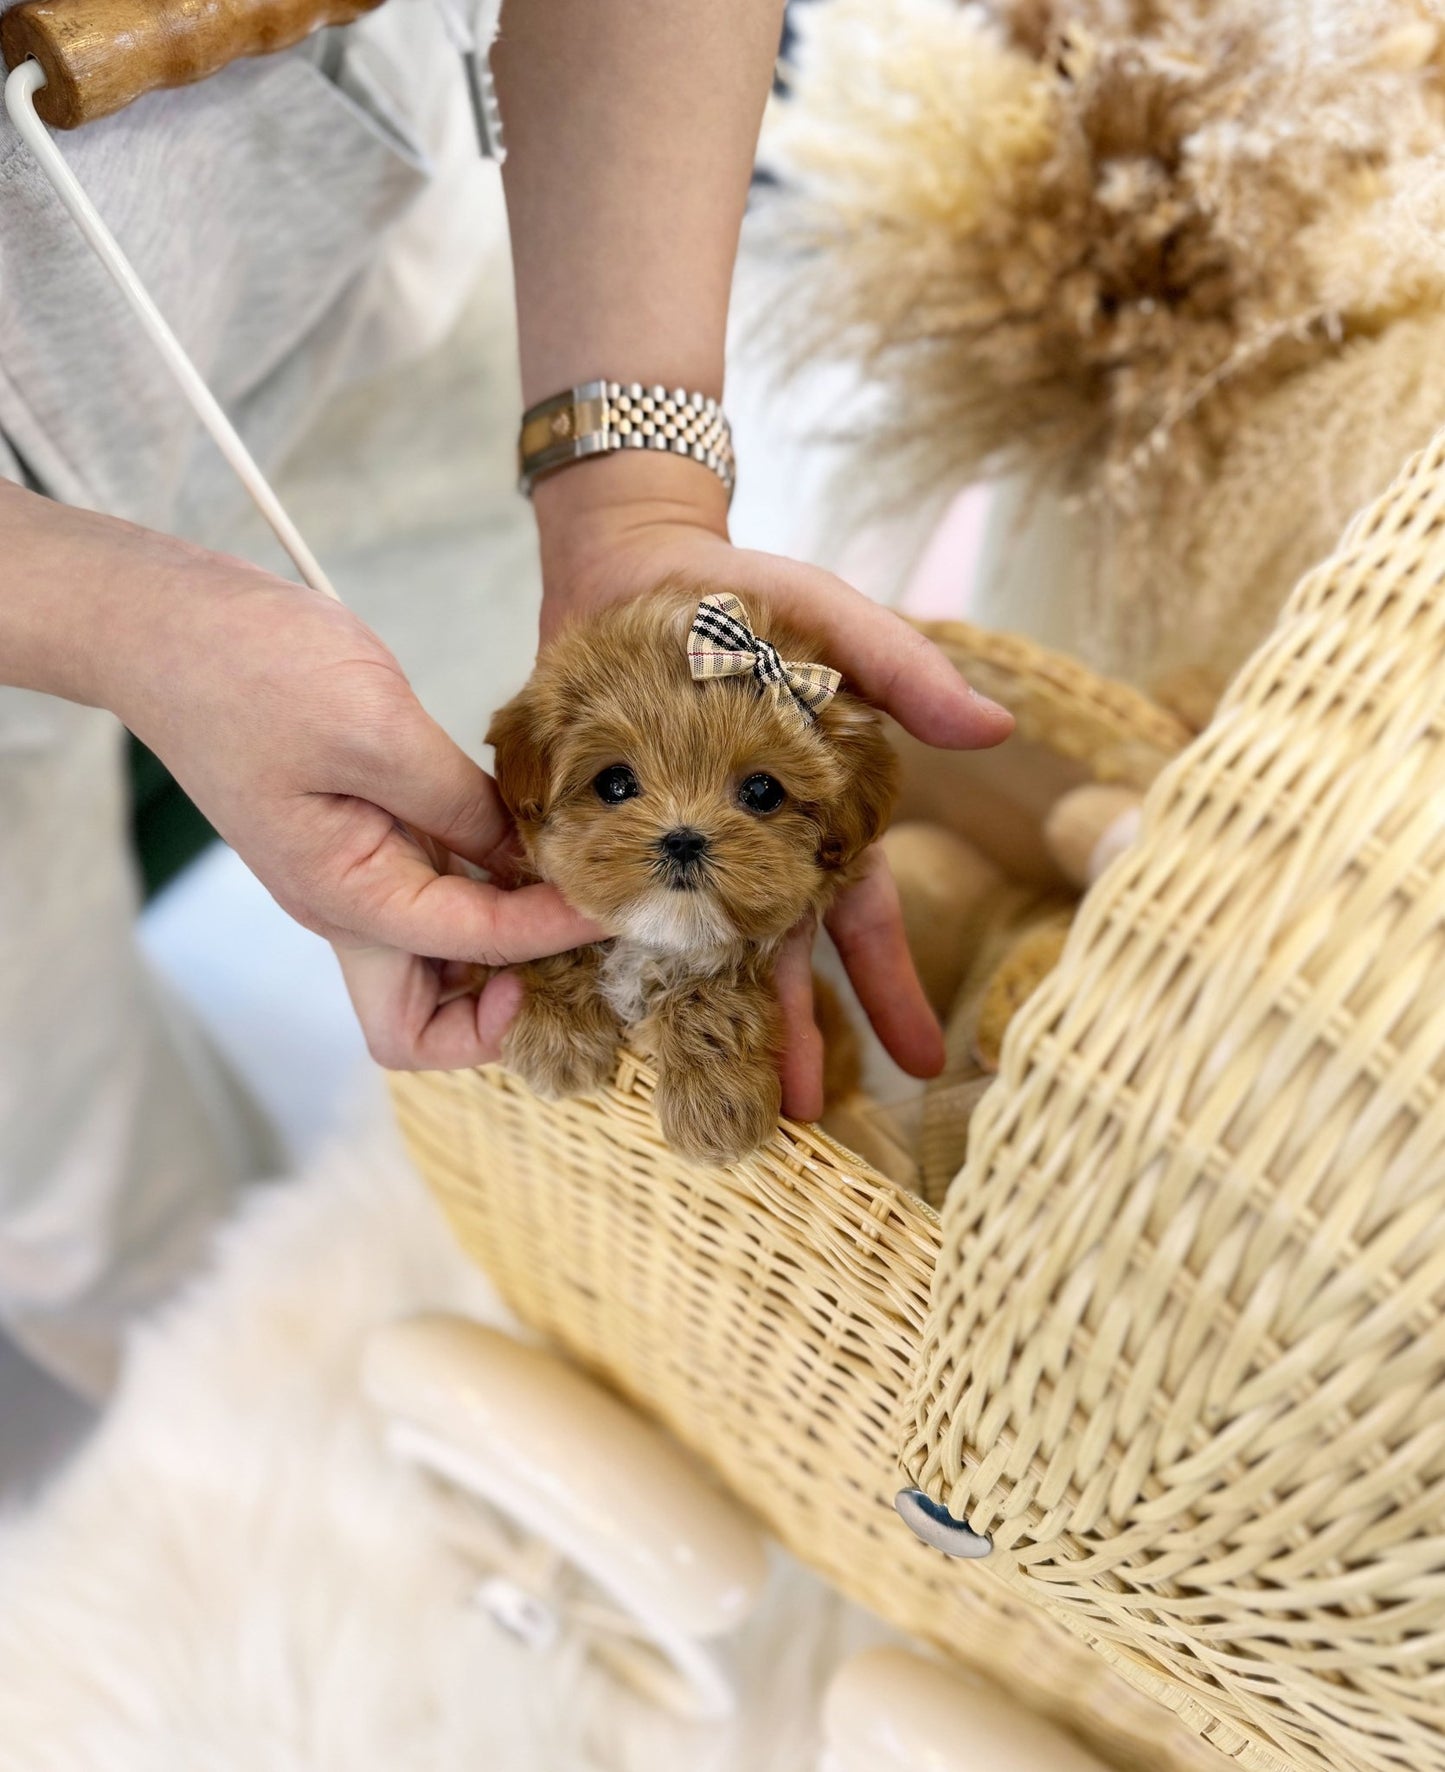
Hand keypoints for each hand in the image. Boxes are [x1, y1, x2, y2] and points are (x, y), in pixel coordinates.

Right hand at [44, 502, 605, 1068]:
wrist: (164, 627)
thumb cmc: (249, 669)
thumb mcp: (376, 729)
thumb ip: (463, 804)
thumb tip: (535, 856)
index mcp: (346, 897)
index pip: (476, 949)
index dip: (556, 931)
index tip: (618, 897)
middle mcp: (347, 909)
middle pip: (427, 1020)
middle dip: (508, 1006)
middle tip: (575, 943)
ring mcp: (349, 880)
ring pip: (432, 969)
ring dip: (502, 952)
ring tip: (567, 892)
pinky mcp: (357, 842)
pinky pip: (431, 899)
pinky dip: (484, 890)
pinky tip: (528, 839)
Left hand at [532, 451, 1013, 1119]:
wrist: (634, 567)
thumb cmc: (750, 599)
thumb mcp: (841, 626)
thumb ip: (909, 674)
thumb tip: (997, 726)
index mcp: (811, 826)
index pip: (860, 923)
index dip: (890, 990)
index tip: (925, 1061)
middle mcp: (743, 855)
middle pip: (774, 965)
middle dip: (797, 1039)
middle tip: (805, 1117)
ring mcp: (670, 853)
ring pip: (693, 960)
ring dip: (704, 1027)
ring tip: (712, 1100)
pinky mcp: (601, 840)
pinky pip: (604, 913)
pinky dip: (603, 966)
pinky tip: (603, 1027)